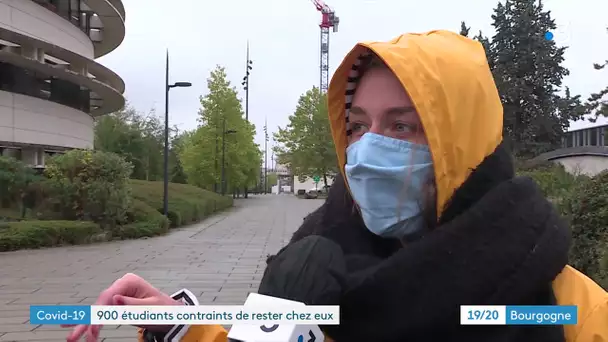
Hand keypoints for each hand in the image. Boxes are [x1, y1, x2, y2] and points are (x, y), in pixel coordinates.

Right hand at [63, 273, 181, 341]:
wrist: (171, 314)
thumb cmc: (164, 309)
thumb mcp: (151, 308)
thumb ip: (132, 304)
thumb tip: (114, 298)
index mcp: (129, 282)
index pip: (108, 297)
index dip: (98, 314)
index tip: (93, 330)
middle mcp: (120, 286)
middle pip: (99, 304)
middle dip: (86, 321)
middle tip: (73, 336)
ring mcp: (117, 294)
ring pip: (97, 311)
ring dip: (85, 326)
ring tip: (72, 337)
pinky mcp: (115, 304)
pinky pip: (101, 315)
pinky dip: (90, 323)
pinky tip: (74, 327)